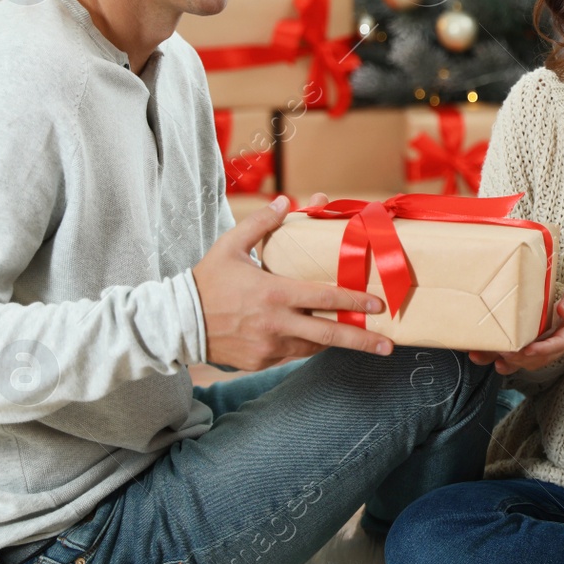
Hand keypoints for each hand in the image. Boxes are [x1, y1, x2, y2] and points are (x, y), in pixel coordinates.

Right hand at [193, 193, 390, 370]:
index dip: (354, 301)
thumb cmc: (206, 281)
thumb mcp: (230, 245)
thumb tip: (285, 201)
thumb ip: (260, 223)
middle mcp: (276, 324)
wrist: (176, 323)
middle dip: (362, 340)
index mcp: (274, 293)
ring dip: (333, 342)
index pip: (325, 297)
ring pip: (313, 347)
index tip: (377, 304)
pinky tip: (314, 339)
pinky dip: (304, 346)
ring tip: (356, 339)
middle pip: (329, 335)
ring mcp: (268, 347)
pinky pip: (291, 355)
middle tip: (387, 345)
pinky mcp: (260, 361)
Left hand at [467, 278, 563, 375]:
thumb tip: (562, 311)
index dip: (543, 349)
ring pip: (526, 361)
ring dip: (506, 362)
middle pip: (539, 359)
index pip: (559, 344)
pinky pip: (517, 356)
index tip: (528, 350)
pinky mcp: (533, 345)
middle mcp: (557, 344)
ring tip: (488, 358)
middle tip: (502, 352)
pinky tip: (483, 356)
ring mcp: (544, 347)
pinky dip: (500, 358)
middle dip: (519, 359)